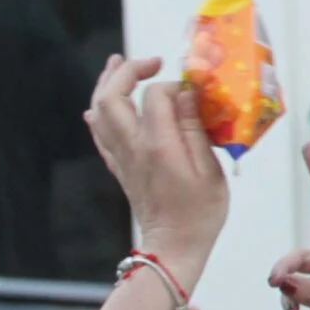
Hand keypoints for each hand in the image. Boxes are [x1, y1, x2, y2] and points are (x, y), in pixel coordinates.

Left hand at [84, 53, 226, 286]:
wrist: (173, 248)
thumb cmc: (200, 213)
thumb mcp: (209, 168)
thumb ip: (195, 127)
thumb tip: (185, 92)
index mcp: (157, 146)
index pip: (155, 95)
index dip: (174, 84)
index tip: (193, 90)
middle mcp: (132, 149)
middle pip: (111, 98)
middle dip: (126, 71)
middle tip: (151, 61)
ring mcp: (122, 159)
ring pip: (100, 113)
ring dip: (107, 84)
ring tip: (118, 63)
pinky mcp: (120, 168)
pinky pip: (100, 135)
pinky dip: (100, 113)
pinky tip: (100, 103)